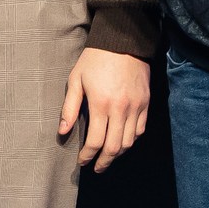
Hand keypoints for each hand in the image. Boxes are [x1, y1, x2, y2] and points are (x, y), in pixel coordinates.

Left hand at [59, 46, 150, 171]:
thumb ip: (69, 108)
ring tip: (108, 157)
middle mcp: (121, 109)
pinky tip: (123, 141)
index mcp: (101, 104)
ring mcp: (136, 106)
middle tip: (96, 168)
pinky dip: (132, 139)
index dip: (87, 156)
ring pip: (129, 141)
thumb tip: (63, 132)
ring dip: (118, 154)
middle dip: (104, 162)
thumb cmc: (95, 59)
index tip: (82, 162)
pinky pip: (141, 129)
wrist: (124, 40)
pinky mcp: (145, 102)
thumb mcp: (76, 80)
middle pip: (114, 147)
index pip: (96, 142)